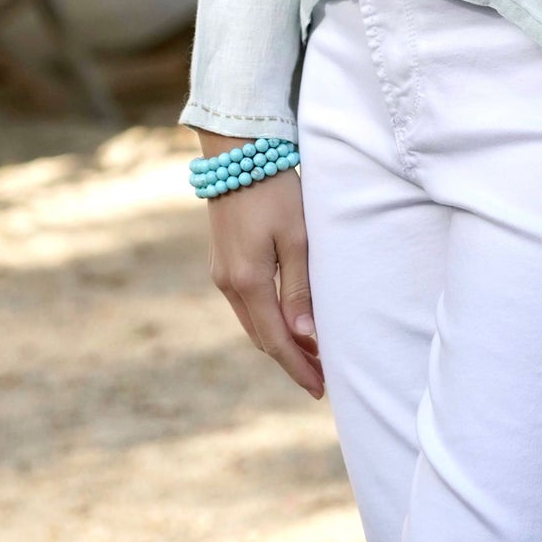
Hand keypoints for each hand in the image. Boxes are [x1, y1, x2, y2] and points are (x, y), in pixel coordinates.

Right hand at [195, 129, 323, 399]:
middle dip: (290, 359)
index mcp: (248, 281)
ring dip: (278, 339)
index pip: (276, 340)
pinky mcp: (223, 259)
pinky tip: (286, 318)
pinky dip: (267, 318)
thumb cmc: (274, 190)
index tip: (319, 389)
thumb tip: (305, 337)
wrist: (236, 152)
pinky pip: (246, 303)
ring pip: (252, 321)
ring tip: (310, 352)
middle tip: (321, 376)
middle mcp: (228, 283)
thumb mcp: (297, 238)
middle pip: (261, 337)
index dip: (298, 367)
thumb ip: (300, 289)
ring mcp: (221, 272)